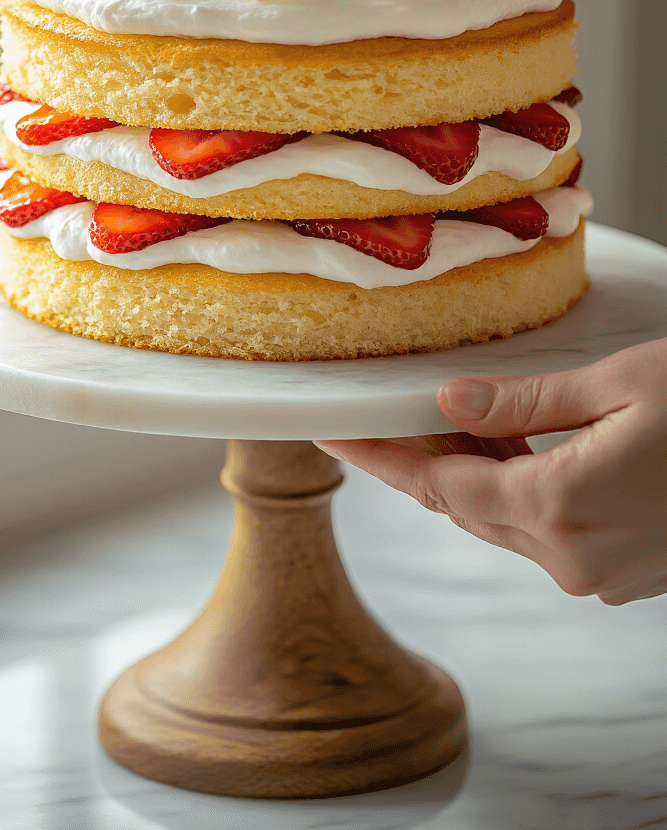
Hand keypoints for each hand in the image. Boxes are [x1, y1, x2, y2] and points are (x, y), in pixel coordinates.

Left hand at [315, 337, 666, 603]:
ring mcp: (601, 573)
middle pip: (465, 508)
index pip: (437, 488)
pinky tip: (509, 445)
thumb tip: (448, 405)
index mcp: (559, 510)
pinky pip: (546, 530)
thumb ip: (522, 406)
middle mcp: (572, 558)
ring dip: (472, 473)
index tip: (333, 432)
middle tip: (380, 411)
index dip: (381, 456)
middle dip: (421, 459)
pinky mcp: (625, 571)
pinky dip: (518, 489)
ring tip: (445, 416)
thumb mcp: (616, 386)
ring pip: (505, 520)